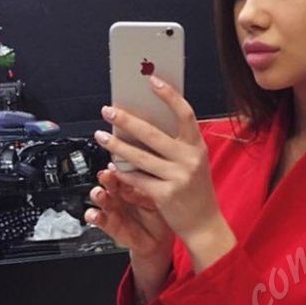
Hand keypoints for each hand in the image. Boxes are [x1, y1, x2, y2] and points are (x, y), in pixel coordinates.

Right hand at [86, 162, 174, 266]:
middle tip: (107, 175)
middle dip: (106, 177)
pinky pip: (95, 217)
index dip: (120, 166)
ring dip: (97, 193)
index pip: (123, 169)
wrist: (158, 242)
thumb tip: (134, 177)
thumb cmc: (159, 218)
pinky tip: (96, 215)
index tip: (119, 162)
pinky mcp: (107, 223)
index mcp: (132, 183)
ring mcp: (112, 207)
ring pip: (98, 196)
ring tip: (100, 194)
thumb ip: (143, 191)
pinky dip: (92, 215)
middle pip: (108, 180)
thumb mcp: (155, 202)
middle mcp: (119, 193)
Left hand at [94, 76, 221, 243]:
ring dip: (117, 145)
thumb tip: (145, 123)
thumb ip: (176, 145)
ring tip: (101, 136)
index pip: (185, 114)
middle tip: (108, 110)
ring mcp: (178, 178)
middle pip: (152, 134)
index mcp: (197, 147)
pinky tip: (112, 165)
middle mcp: (189, 160)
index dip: (169, 95)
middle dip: (127, 120)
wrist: (204, 224)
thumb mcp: (193, 163)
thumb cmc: (195, 191)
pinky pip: (138, 179)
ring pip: (139, 157)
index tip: (152, 80)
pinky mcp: (165, 195)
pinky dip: (123, 172)